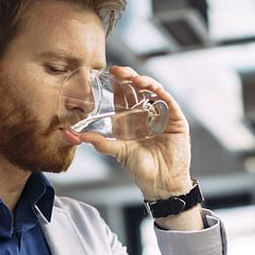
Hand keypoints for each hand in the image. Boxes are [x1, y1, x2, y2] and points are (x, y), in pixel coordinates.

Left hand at [74, 66, 192, 201]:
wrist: (161, 183)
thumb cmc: (141, 169)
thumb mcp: (119, 152)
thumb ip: (101, 142)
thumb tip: (78, 137)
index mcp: (132, 120)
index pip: (124, 96)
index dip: (117, 84)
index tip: (107, 75)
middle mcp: (146, 115)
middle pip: (138, 89)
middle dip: (128, 77)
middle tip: (117, 71)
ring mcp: (162, 116)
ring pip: (153, 91)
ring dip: (143, 82)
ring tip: (133, 78)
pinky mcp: (176, 120)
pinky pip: (168, 101)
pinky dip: (160, 92)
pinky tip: (151, 88)